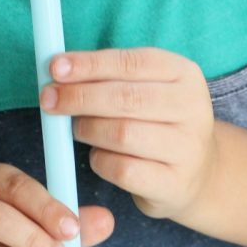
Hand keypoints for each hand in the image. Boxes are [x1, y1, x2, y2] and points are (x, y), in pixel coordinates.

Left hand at [40, 47, 215, 221]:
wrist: (197, 174)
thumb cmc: (159, 125)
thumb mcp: (149, 91)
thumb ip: (112, 78)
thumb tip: (59, 70)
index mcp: (185, 75)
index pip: (131, 62)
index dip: (90, 64)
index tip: (55, 67)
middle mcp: (192, 109)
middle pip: (124, 98)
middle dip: (79, 97)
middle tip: (50, 100)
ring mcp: (186, 149)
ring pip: (121, 134)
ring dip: (88, 130)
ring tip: (78, 129)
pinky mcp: (173, 183)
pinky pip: (122, 170)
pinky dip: (100, 161)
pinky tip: (98, 156)